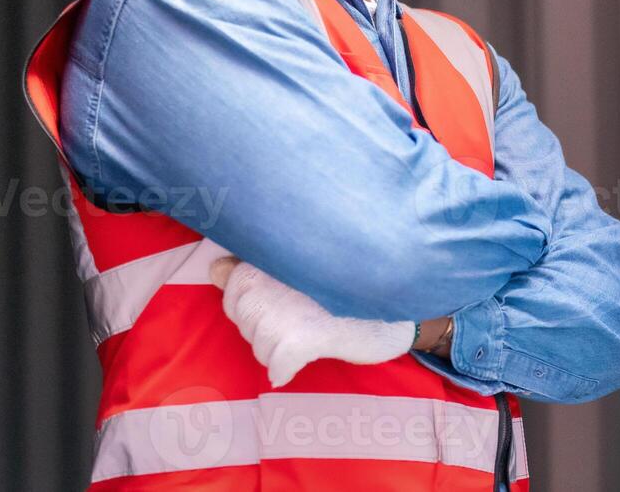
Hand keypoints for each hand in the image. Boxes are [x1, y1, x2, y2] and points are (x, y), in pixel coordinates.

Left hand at [210, 256, 414, 386]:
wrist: (405, 296)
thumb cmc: (351, 280)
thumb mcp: (302, 264)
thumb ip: (255, 265)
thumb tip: (215, 269)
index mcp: (274, 253)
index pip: (233, 285)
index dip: (252, 300)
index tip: (282, 297)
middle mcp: (275, 276)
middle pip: (245, 318)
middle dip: (265, 325)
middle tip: (303, 313)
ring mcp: (289, 307)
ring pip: (260, 343)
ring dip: (279, 346)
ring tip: (312, 329)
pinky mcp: (310, 335)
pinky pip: (278, 363)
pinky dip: (286, 367)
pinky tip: (302, 357)